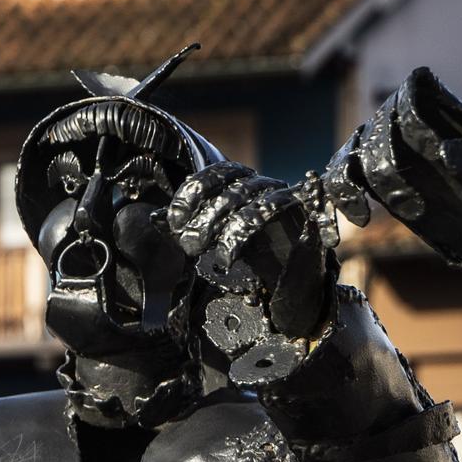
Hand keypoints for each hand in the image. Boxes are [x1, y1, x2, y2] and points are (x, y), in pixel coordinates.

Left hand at [168, 163, 334, 378]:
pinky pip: (275, 219)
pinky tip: (227, 260)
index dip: (194, 191)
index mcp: (243, 186)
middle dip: (206, 217)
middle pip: (233, 189)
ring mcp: (288, 202)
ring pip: (254, 203)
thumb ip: (190, 228)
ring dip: (225, 229)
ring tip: (211, 255)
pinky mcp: (306, 221)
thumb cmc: (252, 261)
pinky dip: (243, 239)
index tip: (175, 219)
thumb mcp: (216, 242)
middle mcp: (266, 188)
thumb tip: (156, 219)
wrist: (294, 289)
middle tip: (189, 244)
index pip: (219, 173)